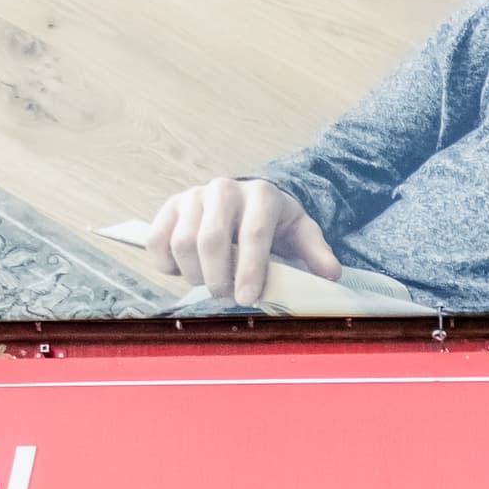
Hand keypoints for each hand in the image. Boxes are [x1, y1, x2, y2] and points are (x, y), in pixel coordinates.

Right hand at [147, 176, 340, 302]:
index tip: (247, 299)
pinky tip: (184, 272)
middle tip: (228, 299)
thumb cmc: (275, 224)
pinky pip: (158, 240)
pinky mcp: (171, 207)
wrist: (246, 200)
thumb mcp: (301, 233)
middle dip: (218, 279)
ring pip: (183, 243)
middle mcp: (225, 189)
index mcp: (261, 196)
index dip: (249, 270)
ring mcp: (194, 196)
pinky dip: (167, 265)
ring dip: (195, 276)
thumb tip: (330, 274)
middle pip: (211, 240)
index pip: (252, 234)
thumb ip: (315, 252)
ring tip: (212, 285)